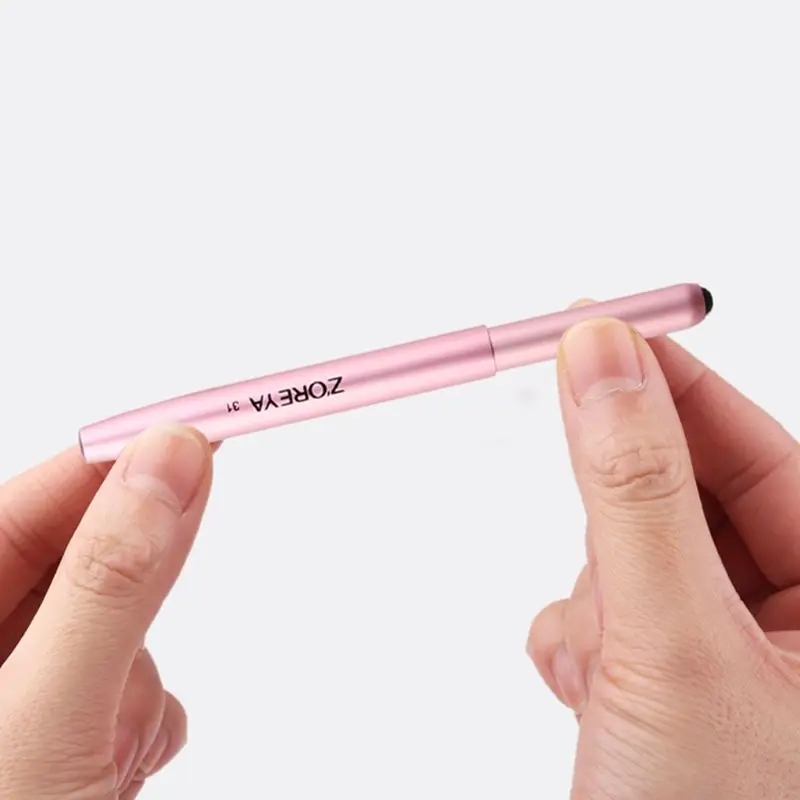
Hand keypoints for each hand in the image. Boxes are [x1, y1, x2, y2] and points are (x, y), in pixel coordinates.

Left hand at [0, 425, 213, 798]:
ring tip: (107, 754)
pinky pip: (128, 685)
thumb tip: (171, 459)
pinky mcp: (65, 734)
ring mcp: (22, 695)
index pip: (24, 505)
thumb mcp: (48, 717)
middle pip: (76, 563)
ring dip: (134, 679)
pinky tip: (115, 771)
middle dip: (128, 599)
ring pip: (112, 626)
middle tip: (158, 606)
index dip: (107, 464)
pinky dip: (143, 718)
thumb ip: (111, 584)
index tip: (192, 433)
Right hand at [527, 315, 799, 797]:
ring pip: (634, 555)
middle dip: (618, 522)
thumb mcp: (670, 646)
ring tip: (595, 668)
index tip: (594, 326)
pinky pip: (609, 609)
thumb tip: (598, 359)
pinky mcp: (670, 680)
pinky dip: (578, 632)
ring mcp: (732, 654)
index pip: (756, 445)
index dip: (670, 379)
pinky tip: (578, 685)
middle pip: (688, 497)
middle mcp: (798, 626)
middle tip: (594, 551)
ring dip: (594, 594)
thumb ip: (630, 492)